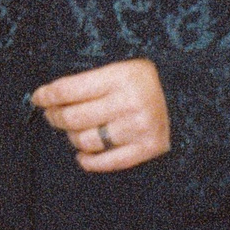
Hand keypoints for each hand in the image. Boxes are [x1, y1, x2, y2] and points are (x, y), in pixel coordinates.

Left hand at [31, 59, 170, 173]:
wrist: (190, 96)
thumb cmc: (147, 81)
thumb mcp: (120, 68)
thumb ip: (89, 80)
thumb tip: (48, 97)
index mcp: (121, 75)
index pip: (69, 89)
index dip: (47, 95)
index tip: (38, 98)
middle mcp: (131, 101)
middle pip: (73, 117)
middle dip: (56, 116)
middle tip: (52, 114)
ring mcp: (140, 127)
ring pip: (87, 140)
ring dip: (73, 137)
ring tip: (74, 131)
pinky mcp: (149, 147)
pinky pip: (107, 161)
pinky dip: (89, 160)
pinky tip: (82, 155)